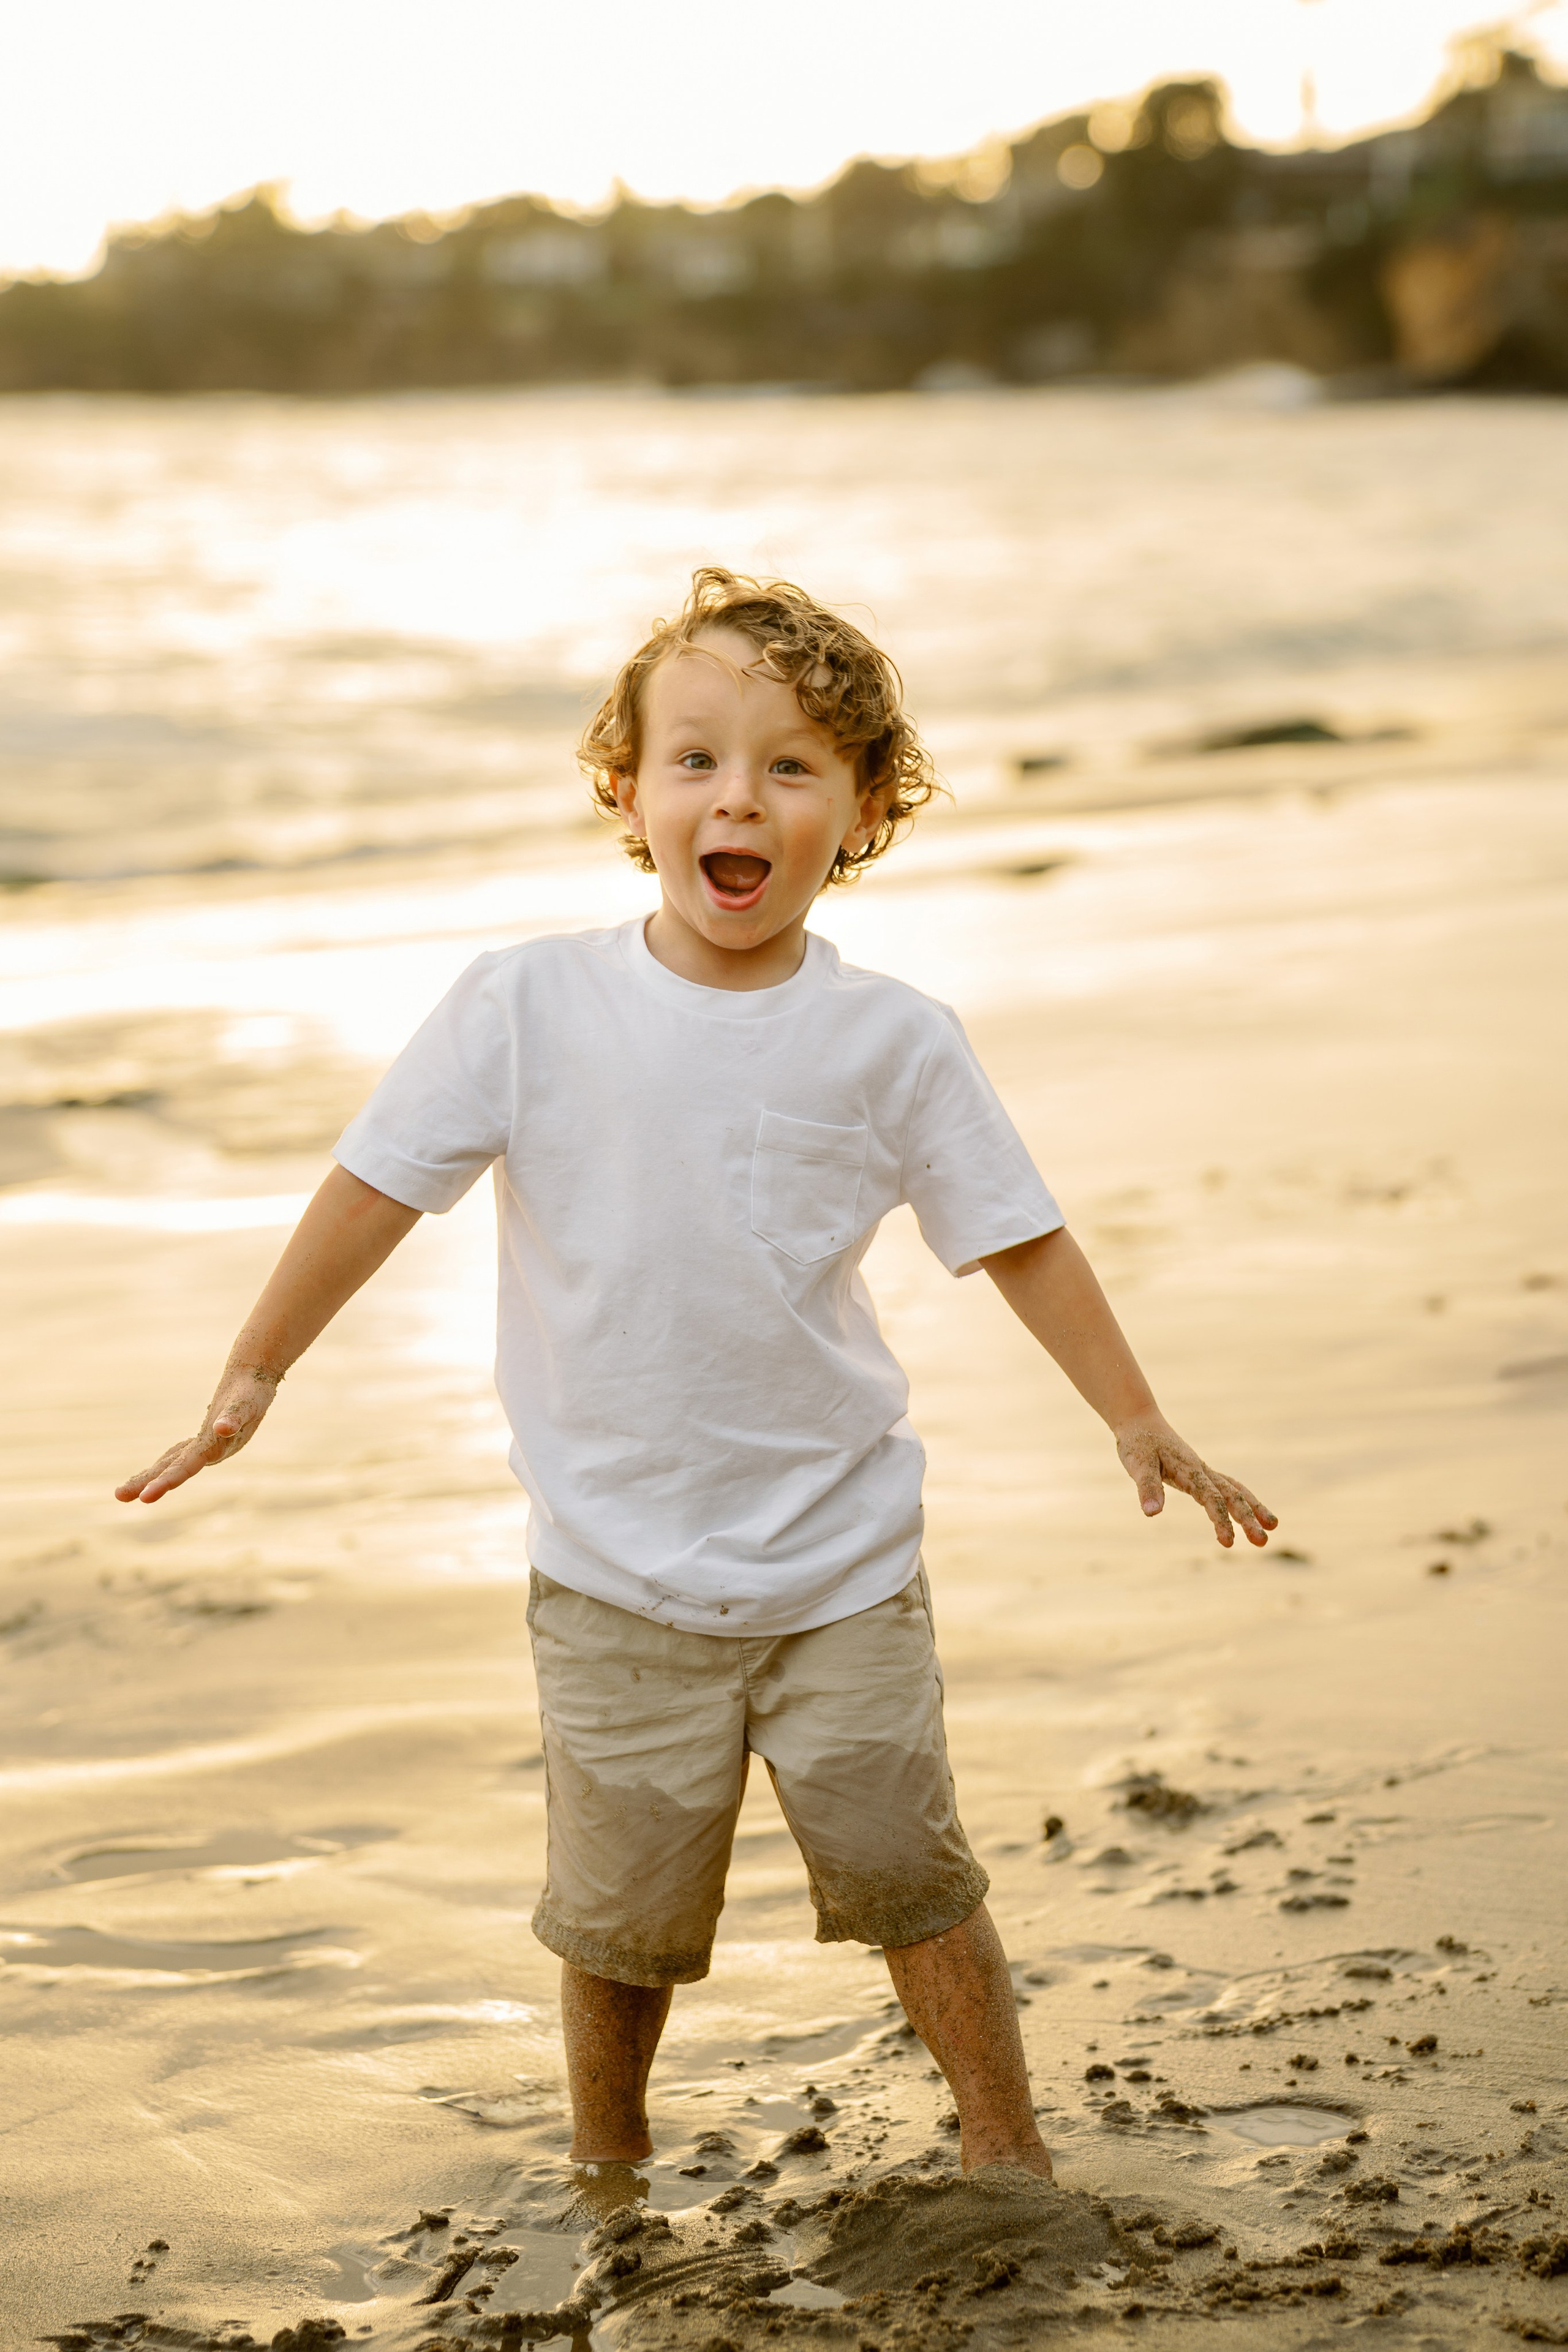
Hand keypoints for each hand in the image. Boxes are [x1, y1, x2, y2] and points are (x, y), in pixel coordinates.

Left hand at [114, 1364, 280, 1505]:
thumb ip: (235, 1415)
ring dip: (150, 1478)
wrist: (258, 1380)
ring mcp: (205, 1447)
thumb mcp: (246, 1401)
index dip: (166, 1481)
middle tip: (119, 1496)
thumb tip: (222, 1428)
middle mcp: (208, 1452)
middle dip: (147, 1483)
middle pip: (173, 1470)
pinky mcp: (203, 1440)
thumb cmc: (251, 1391)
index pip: (186, 1467)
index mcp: (216, 1447)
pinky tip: (154, 1474)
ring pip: (172, 1465)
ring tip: (122, 1494)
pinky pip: (177, 1456)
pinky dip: (163, 1466)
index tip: (145, 1497)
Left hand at [1114, 1413, 1275, 1548]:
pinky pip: (1226, 1487)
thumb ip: (1146, 1487)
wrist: (1140, 1422)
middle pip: (1232, 1495)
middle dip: (1249, 1518)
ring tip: (1273, 1527)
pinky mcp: (1199, 1473)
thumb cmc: (1137, 1443)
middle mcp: (1201, 1470)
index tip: (1228, 1543)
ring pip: (1235, 1490)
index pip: (1211, 1498)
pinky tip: (1247, 1512)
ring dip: (1253, 1508)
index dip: (1221, 1520)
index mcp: (1189, 1469)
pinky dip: (1240, 1499)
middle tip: (1263, 1542)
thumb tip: (1152, 1513)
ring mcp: (1203, 1471)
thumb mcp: (1137, 1464)